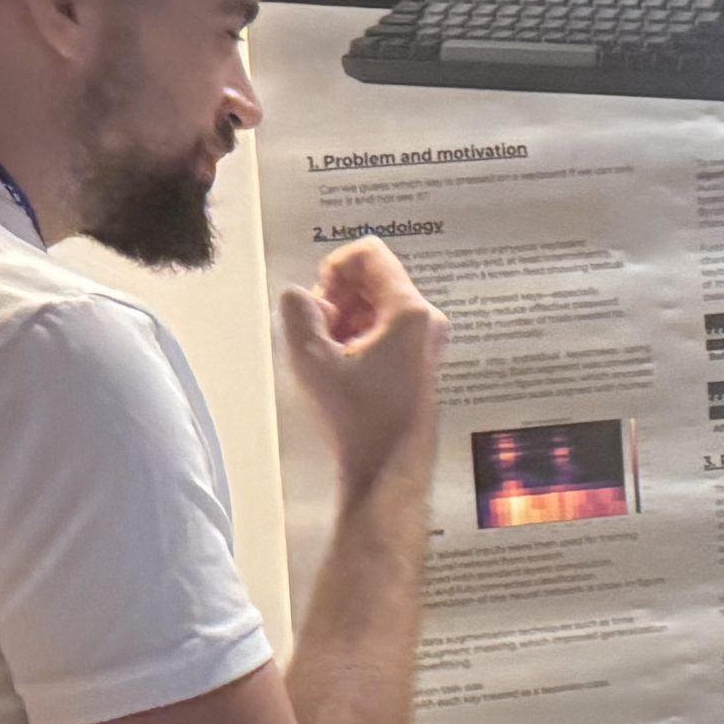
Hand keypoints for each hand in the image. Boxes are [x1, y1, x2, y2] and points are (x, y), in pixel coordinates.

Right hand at [277, 239, 446, 496]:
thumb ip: (297, 313)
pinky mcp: (420, 362)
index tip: (320, 307)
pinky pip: (384, 330)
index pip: (368, 254)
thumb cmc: (358, 418)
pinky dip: (360, 340)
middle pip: (372, 279)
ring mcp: (427, 343)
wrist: (388, 470)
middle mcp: (426, 320)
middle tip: (322, 337)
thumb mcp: (311, 360)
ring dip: (346, 322)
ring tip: (331, 359)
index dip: (334, 270)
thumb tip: (299, 297)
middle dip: (338, 299)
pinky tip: (345, 372)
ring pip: (376, 306)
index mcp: (409, 311)